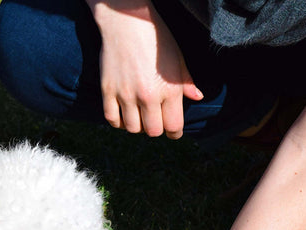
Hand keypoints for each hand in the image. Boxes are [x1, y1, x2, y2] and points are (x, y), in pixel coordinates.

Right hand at [88, 0, 202, 138]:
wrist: (126, 20)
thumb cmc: (155, 37)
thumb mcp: (177, 57)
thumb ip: (186, 81)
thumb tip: (197, 97)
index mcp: (169, 89)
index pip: (173, 126)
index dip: (175, 132)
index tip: (173, 131)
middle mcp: (148, 96)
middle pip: (153, 131)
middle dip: (157, 129)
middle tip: (156, 122)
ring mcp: (126, 94)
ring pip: (132, 128)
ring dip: (137, 126)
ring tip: (140, 117)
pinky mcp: (108, 91)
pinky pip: (112, 119)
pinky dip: (118, 122)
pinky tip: (124, 115)